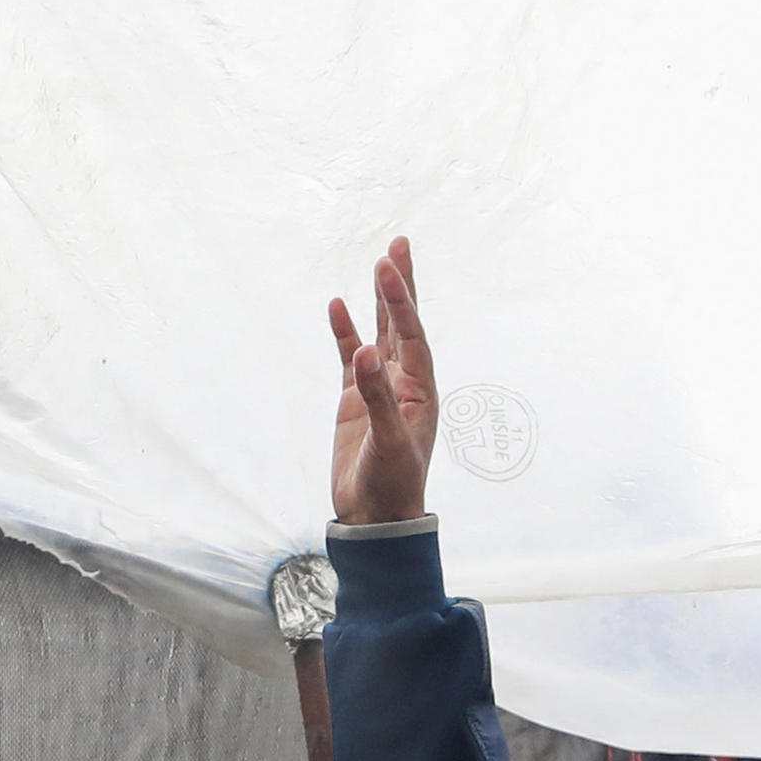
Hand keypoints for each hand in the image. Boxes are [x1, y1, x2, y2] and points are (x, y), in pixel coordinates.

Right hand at [329, 236, 437, 527]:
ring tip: (379, 262)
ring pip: (380, 333)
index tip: (388, 265)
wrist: (376, 516)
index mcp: (420, 390)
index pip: (411, 334)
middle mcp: (404, 382)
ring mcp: (379, 388)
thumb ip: (376, 397)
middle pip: (403, 323)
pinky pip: (349, 357)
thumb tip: (365, 351)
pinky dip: (345, 333)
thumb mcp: (388, 441)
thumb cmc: (392, 483)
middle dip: (400, 285)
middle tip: (399, 244)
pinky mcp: (355, 400)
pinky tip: (339, 306)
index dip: (400, 299)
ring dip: (379, 301)